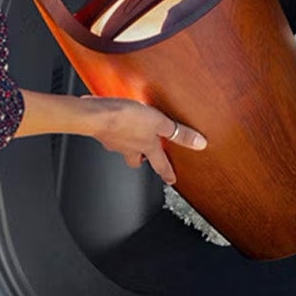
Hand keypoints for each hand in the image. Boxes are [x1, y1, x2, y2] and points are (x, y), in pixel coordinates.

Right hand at [81, 97, 206, 184]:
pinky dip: (113, 128)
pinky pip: (110, 133)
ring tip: (131, 130)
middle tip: (145, 154)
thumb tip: (199, 143)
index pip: (160, 165)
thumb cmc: (125, 118)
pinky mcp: (101, 131)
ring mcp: (113, 141)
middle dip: (141, 158)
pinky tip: (114, 118)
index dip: (167, 173)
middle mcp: (129, 149)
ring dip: (127, 142)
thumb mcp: (160, 123)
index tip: (171, 181)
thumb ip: (178, 133)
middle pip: (136, 160)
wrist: (96, 115)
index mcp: (145, 148)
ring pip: (122, 147)